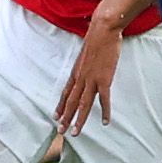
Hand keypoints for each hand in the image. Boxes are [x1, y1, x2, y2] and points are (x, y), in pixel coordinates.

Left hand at [54, 18, 125, 133]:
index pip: (66, 92)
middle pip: (71, 101)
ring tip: (75, 132)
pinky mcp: (104, 79)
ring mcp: (91, 79)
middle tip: (60, 131)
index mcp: (76, 72)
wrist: (102, 30)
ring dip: (79, 119)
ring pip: (83, 104)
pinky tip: (106, 121)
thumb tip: (87, 67)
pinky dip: (105, 111)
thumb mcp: (86, 54)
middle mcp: (80, 77)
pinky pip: (104, 99)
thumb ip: (85, 64)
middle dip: (65, 117)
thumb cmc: (96, 39)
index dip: (60, 105)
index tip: (55, 116)